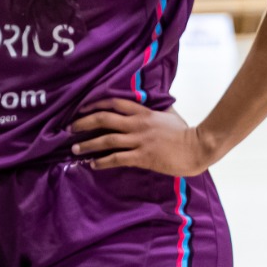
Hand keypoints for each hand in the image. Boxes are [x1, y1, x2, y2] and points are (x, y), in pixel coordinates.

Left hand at [70, 99, 219, 175]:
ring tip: (75, 149)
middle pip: (104, 119)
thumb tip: (152, 104)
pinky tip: (93, 164)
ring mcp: (139, 141)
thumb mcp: (168, 114)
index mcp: (143, 112)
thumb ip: (156, 109)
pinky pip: (117, 158)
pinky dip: (102, 161)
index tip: (81, 109)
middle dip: (84, 123)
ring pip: (107, 140)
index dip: (95, 104)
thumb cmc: (184, 132)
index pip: (114, 102)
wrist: (197, 147)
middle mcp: (138, 124)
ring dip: (88, 144)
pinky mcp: (142, 157)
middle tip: (69, 129)